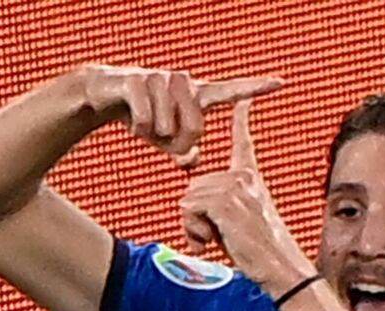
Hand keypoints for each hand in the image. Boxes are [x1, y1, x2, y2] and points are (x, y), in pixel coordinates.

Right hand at [76, 65, 282, 167]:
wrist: (105, 94)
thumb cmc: (145, 118)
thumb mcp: (168, 141)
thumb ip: (184, 152)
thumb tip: (193, 160)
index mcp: (197, 96)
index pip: (230, 92)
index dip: (254, 88)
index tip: (280, 83)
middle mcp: (184, 82)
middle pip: (195, 128)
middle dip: (179, 143)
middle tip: (164, 137)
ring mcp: (161, 77)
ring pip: (168, 124)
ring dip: (155, 135)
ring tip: (146, 124)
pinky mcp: (137, 79)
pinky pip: (145, 118)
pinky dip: (139, 129)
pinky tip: (133, 120)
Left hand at [179, 101, 309, 294]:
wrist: (280, 266)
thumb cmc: (261, 252)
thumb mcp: (242, 221)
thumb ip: (220, 206)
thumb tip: (188, 204)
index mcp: (251, 179)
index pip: (243, 143)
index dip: (241, 120)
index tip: (243, 99)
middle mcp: (243, 177)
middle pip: (194, 186)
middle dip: (196, 216)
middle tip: (216, 237)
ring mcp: (234, 187)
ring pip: (188, 199)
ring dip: (194, 227)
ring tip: (218, 241)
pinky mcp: (224, 201)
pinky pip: (189, 210)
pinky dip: (193, 231)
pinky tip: (211, 244)